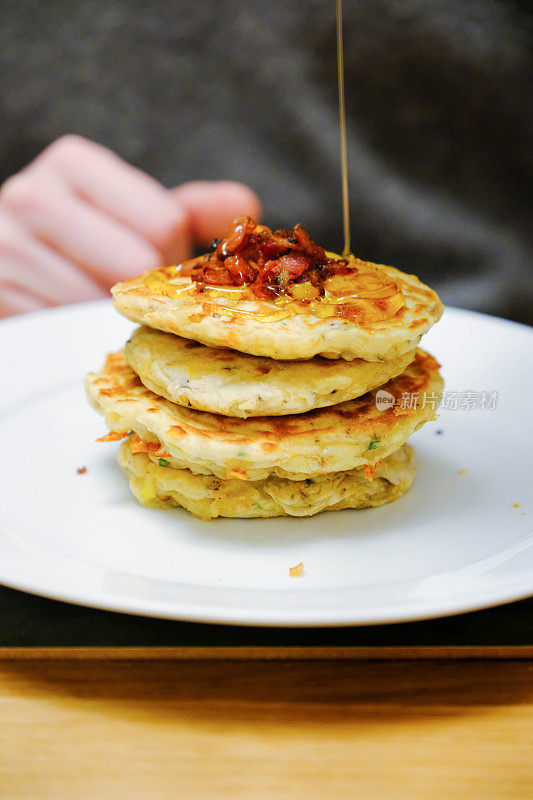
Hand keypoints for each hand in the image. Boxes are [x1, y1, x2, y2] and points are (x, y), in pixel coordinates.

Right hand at [0, 135, 260, 316]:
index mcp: (73, 164)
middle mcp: (31, 196)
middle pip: (135, 266)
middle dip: (145, 290)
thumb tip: (246, 208)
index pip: (163, 224)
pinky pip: (67, 333)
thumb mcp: (135, 215)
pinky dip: (81, 335)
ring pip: (100, 307)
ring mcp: (7, 249)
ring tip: (94, 300)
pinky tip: (72, 317)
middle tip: (128, 291)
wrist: (13, 263)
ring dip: (111, 316)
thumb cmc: (84, 240)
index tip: (152, 260)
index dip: (170, 255)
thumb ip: (190, 211)